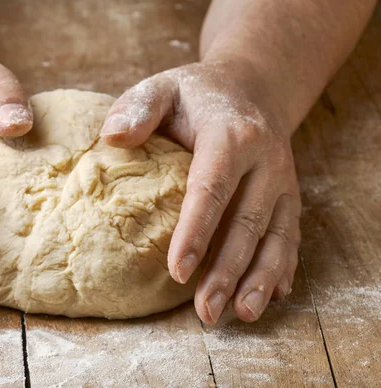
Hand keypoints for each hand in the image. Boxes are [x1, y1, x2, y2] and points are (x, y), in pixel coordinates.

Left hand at [101, 60, 300, 323]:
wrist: (250, 88)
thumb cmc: (196, 94)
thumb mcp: (163, 87)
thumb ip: (138, 108)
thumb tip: (112, 137)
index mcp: (231, 134)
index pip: (211, 188)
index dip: (195, 231)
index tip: (177, 271)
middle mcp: (265, 160)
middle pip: (246, 222)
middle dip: (226, 270)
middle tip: (205, 311)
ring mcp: (282, 180)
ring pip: (274, 235)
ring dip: (258, 278)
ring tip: (241, 314)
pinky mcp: (287, 195)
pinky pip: (288, 233)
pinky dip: (281, 266)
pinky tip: (272, 295)